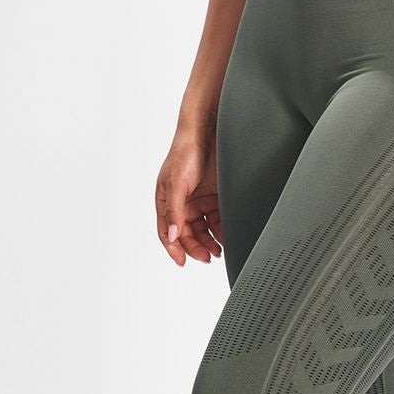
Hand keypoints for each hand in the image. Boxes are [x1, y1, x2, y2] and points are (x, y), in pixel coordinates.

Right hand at [156, 125, 225, 266]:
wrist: (207, 131)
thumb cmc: (184, 152)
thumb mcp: (176, 183)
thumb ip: (174, 211)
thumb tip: (172, 237)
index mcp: (167, 201)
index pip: (168, 232)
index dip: (174, 249)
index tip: (183, 262)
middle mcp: (182, 204)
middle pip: (188, 234)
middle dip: (196, 248)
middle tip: (207, 257)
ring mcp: (199, 200)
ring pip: (204, 230)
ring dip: (210, 242)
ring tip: (218, 250)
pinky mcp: (216, 197)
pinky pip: (217, 219)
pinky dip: (221, 230)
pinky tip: (226, 237)